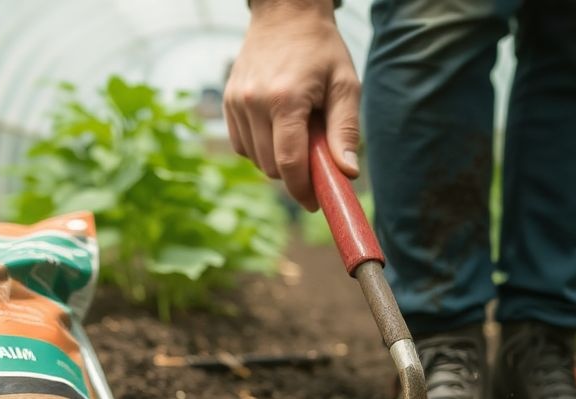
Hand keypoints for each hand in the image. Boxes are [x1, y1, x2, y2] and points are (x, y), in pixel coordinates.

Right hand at [225, 0, 360, 210]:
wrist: (286, 14)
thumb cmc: (322, 50)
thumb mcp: (345, 86)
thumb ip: (345, 130)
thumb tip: (347, 172)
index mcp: (285, 100)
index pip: (289, 163)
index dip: (303, 190)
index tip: (317, 202)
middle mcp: (253, 102)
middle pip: (272, 167)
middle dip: (296, 174)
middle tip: (317, 157)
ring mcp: (236, 102)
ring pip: (256, 160)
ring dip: (279, 161)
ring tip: (299, 133)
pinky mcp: (228, 102)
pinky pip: (243, 146)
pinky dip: (262, 149)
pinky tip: (279, 130)